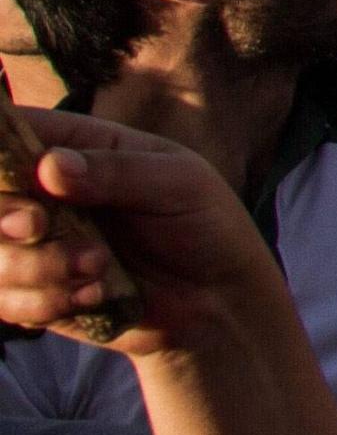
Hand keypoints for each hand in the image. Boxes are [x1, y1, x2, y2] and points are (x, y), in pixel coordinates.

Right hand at [0, 108, 285, 353]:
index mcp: (79, 148)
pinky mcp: (34, 294)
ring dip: (35, 267)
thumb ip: (118, 172)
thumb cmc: (205, 224)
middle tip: (36, 227)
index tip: (22, 180)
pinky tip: (94, 296)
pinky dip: (43, 302)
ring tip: (96, 268)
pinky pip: (5, 301)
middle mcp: (46, 195)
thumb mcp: (178, 184)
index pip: (13, 132)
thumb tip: (50, 166)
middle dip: (4, 216)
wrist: (218, 299)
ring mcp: (35, 246)